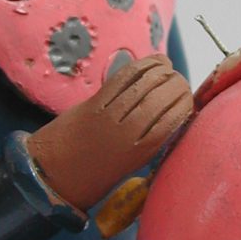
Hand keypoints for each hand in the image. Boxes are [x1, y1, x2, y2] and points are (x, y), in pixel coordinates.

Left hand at [27, 55, 193, 210]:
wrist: (52, 176)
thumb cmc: (95, 177)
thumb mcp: (132, 165)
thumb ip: (153, 140)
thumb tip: (173, 113)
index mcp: (142, 151)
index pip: (175, 115)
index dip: (186, 101)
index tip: (188, 98)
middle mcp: (129, 131)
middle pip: (163, 95)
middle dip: (177, 83)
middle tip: (179, 82)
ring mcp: (110, 114)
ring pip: (146, 82)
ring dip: (163, 70)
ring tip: (168, 69)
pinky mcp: (95, 102)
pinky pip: (124, 77)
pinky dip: (143, 65)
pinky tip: (154, 63)